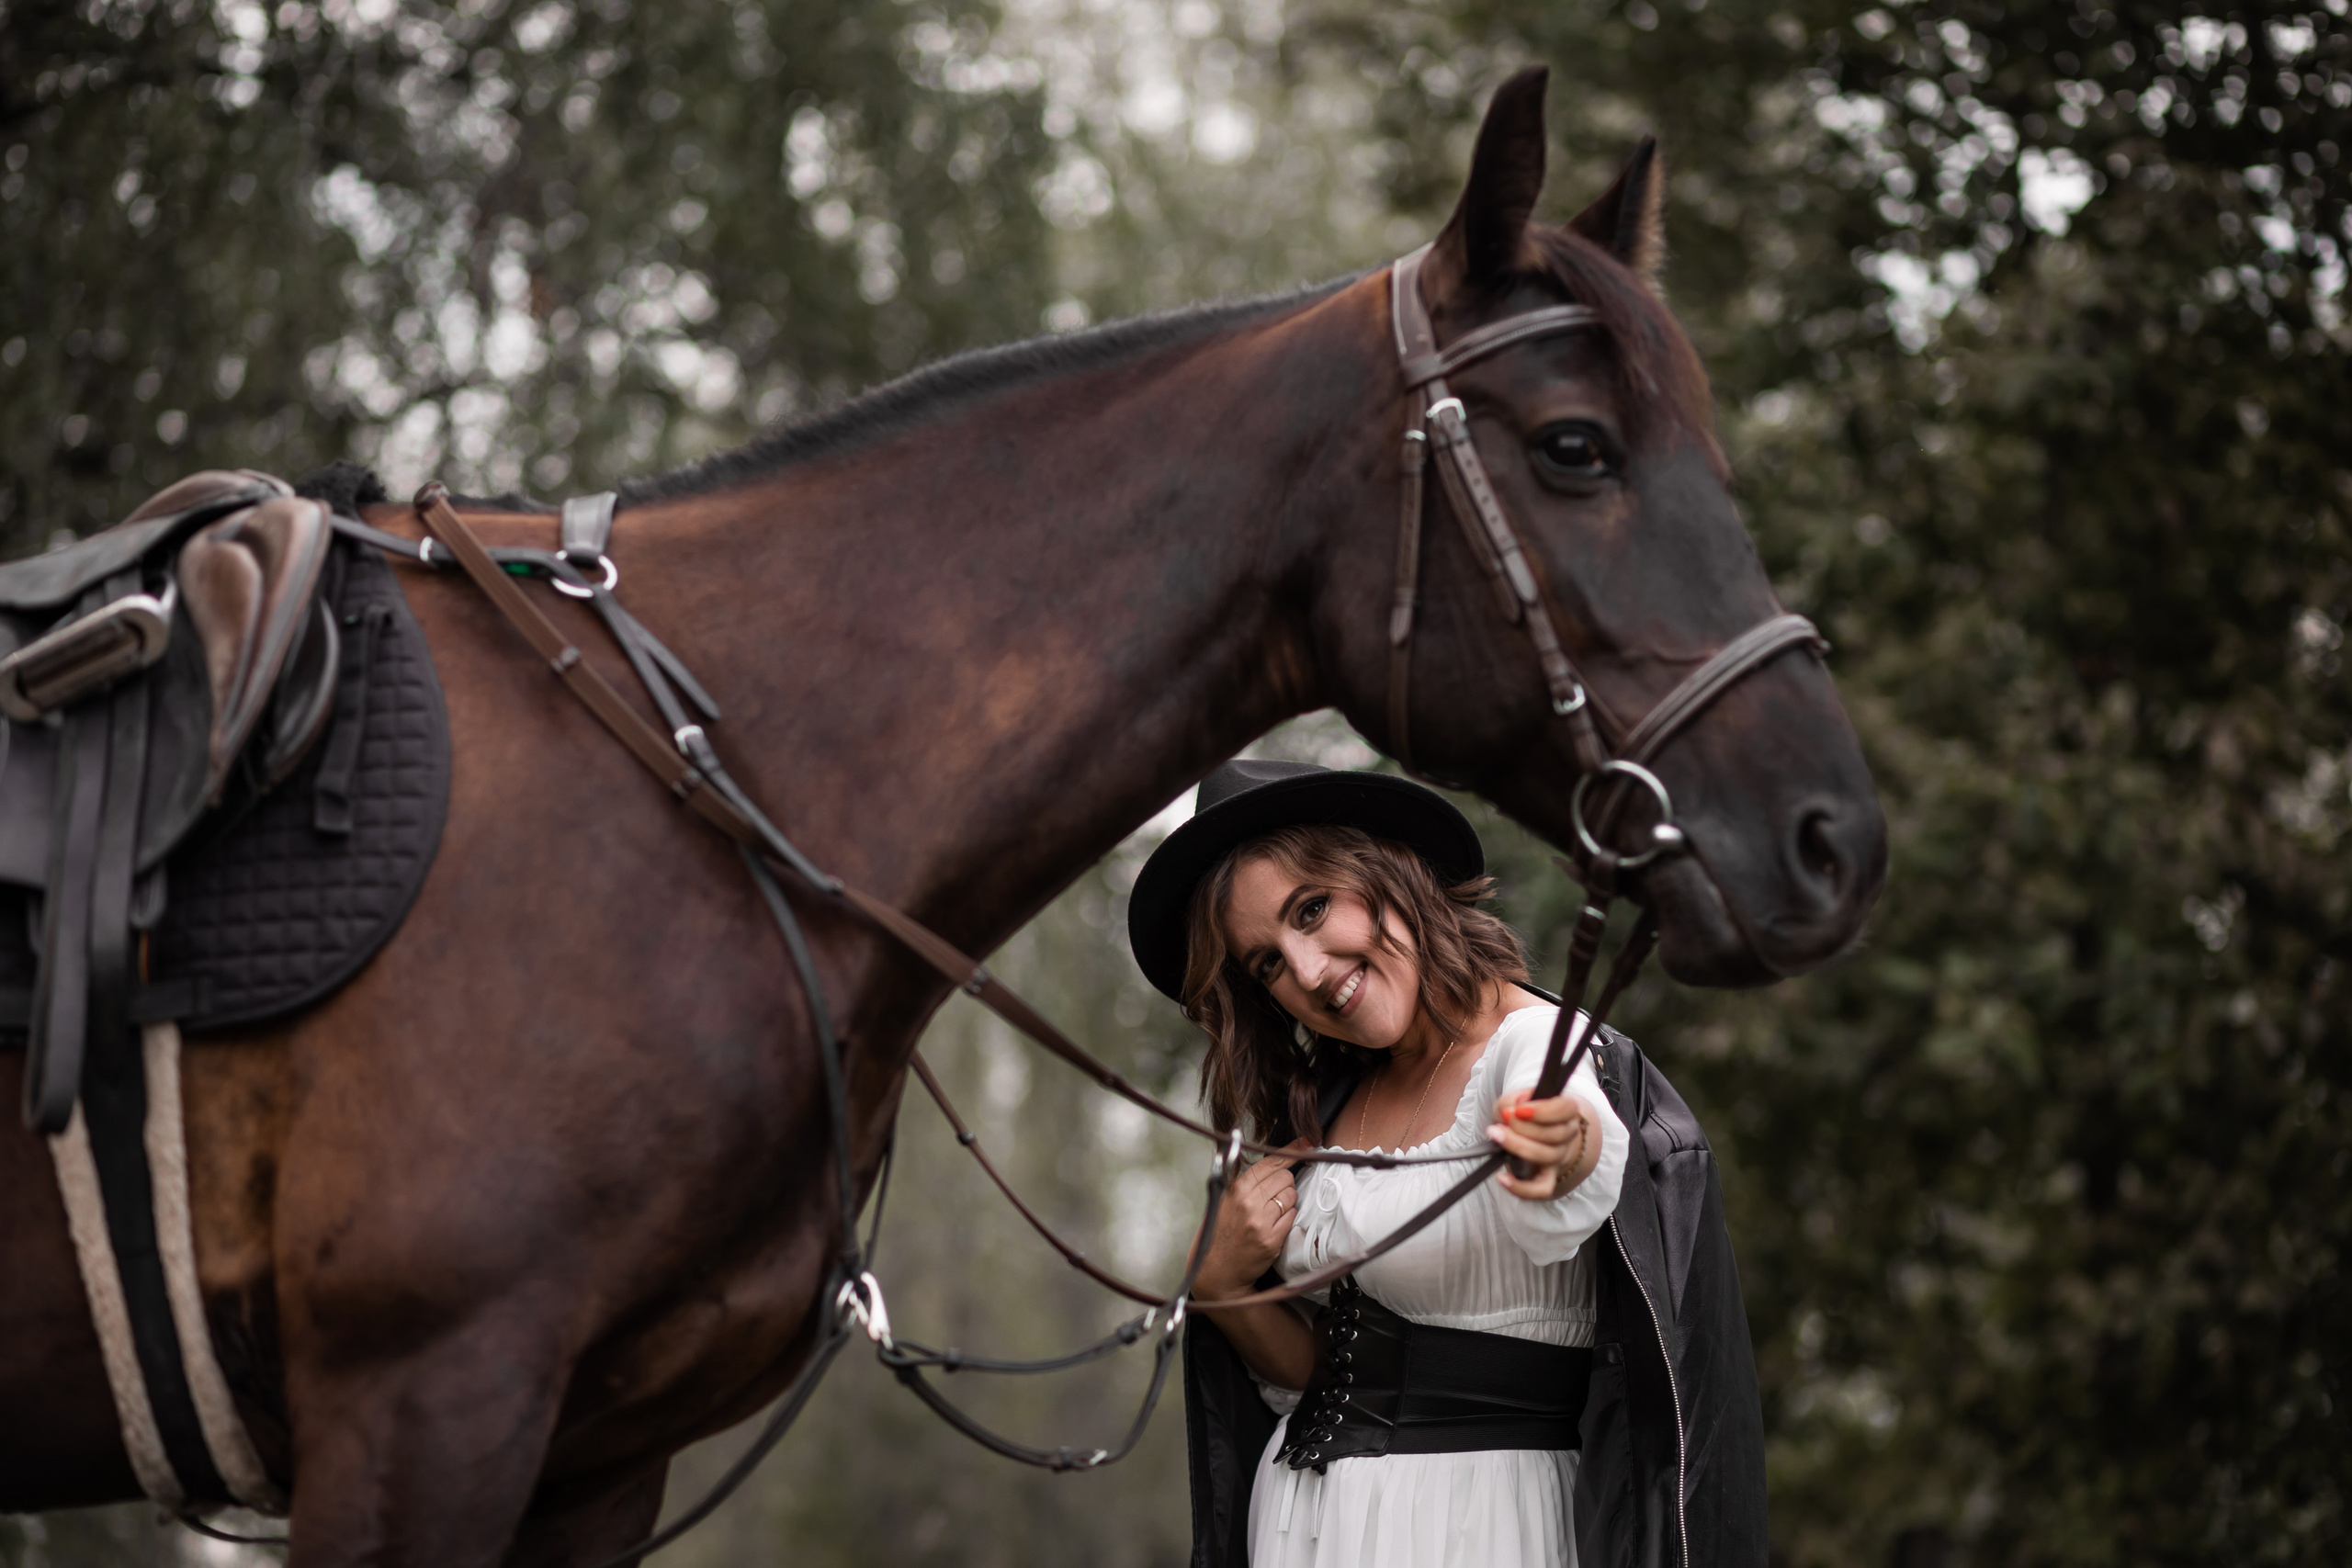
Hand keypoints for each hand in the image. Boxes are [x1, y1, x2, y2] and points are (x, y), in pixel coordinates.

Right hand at [1192, 1138, 1312, 1298]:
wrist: (1217, 1270)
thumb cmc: (1220, 1232)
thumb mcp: (1224, 1200)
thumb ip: (1245, 1181)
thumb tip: (1273, 1162)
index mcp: (1236, 1189)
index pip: (1271, 1162)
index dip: (1292, 1151)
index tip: (1306, 1143)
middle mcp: (1248, 1202)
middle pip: (1285, 1177)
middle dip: (1285, 1183)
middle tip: (1274, 1195)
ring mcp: (1261, 1222)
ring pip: (1291, 1196)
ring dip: (1287, 1201)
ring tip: (1271, 1212)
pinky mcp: (1272, 1240)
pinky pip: (1292, 1217)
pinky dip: (1287, 1218)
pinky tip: (1274, 1225)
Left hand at [1487, 1089, 1600, 1201]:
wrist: (1529, 1134)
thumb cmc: (1522, 1114)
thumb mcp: (1515, 1100)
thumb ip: (1513, 1101)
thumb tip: (1511, 1111)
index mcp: (1567, 1112)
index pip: (1565, 1109)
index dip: (1542, 1111)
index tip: (1518, 1109)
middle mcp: (1568, 1135)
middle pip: (1555, 1134)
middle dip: (1523, 1127)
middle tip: (1503, 1118)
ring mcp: (1559, 1158)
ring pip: (1547, 1156)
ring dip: (1518, 1146)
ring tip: (1496, 1135)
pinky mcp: (1547, 1178)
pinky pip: (1541, 1190)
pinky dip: (1521, 1187)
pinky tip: (1502, 1178)